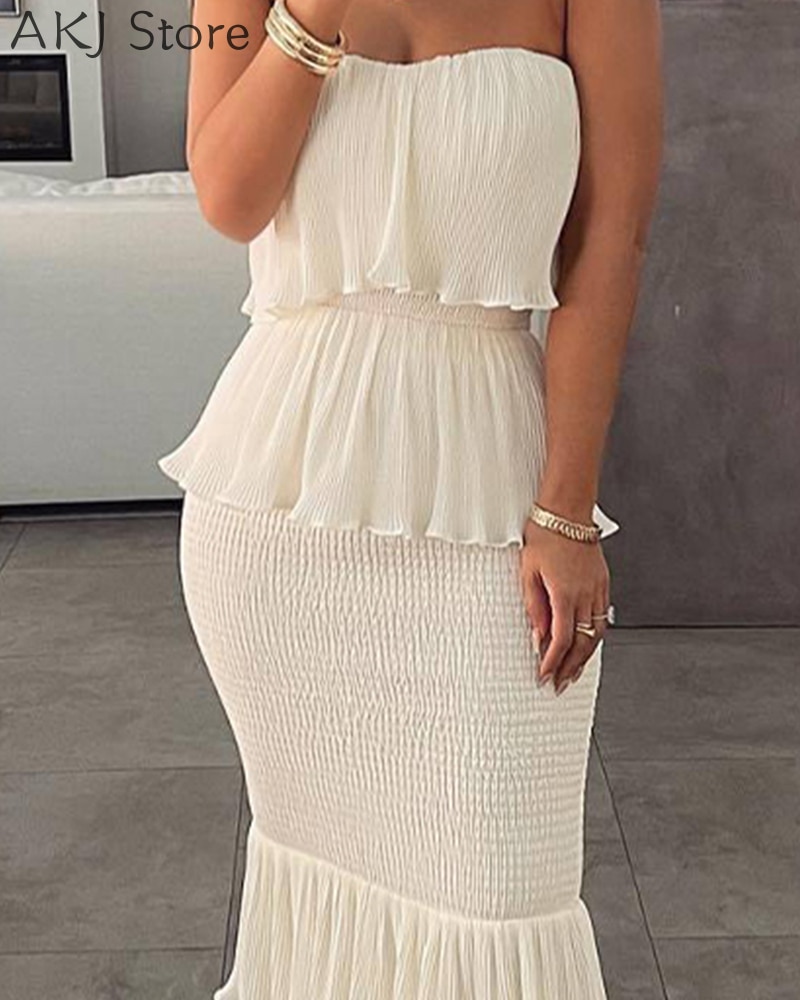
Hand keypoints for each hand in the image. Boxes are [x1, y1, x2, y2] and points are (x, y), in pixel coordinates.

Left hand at [519, 518, 610, 694]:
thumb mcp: (527, 571)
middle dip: (569, 668)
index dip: (552, 662)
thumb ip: (534, 606)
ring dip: (584, 658)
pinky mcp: (602, 584)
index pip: (560, 640)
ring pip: (595, 634)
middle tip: (559, 684)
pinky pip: (601, 619)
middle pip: (581, 644)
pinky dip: (594, 638)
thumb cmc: (545, 535)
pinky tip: (586, 645)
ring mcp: (597, 590)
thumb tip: (537, 634)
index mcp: (565, 594)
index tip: (543, 676)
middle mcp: (585, 595)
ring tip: (572, 673)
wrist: (567, 512)